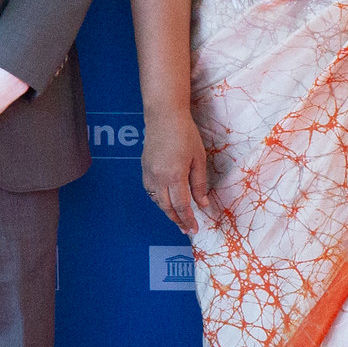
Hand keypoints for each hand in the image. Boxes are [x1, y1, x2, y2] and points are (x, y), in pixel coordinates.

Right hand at [143, 116, 213, 232]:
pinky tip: (167, 201)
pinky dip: (159, 200)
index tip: (193, 230)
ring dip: (168, 211)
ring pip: (157, 201)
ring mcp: (149, 174)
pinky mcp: (144, 169)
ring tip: (178, 218)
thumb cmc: (185, 134)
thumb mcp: (198, 159)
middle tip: (186, 230)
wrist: (164, 117)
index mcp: (175, 176)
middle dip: (177, 221)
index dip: (188, 220)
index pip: (182, 206)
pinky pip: (150, 191)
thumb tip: (203, 204)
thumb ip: (199, 184)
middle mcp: (159, 178)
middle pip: (167, 208)